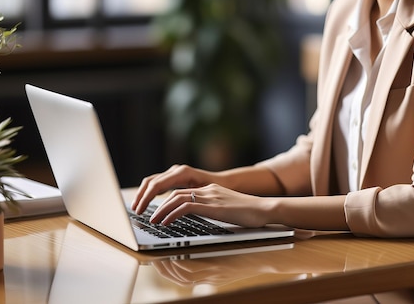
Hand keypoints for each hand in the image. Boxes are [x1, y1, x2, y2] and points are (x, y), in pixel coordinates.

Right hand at [131, 164, 216, 213]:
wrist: (225, 182)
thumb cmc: (217, 190)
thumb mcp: (203, 195)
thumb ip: (189, 200)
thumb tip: (175, 208)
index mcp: (182, 173)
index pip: (156, 185)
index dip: (146, 198)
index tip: (140, 210)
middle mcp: (176, 170)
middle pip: (150, 182)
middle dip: (141, 197)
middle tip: (135, 211)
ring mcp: (174, 172)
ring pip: (151, 181)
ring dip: (142, 194)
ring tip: (137, 208)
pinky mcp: (174, 177)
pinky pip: (156, 183)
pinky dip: (148, 192)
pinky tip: (145, 203)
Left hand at [149, 184, 272, 227]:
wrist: (265, 209)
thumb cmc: (251, 214)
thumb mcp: (227, 211)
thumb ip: (213, 212)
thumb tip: (202, 221)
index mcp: (210, 190)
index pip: (182, 192)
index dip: (166, 201)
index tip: (157, 211)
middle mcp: (207, 190)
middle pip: (174, 192)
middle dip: (158, 204)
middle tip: (148, 216)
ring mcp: (209, 196)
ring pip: (176, 198)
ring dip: (161, 210)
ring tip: (153, 221)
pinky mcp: (212, 206)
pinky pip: (185, 207)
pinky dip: (172, 214)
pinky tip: (165, 223)